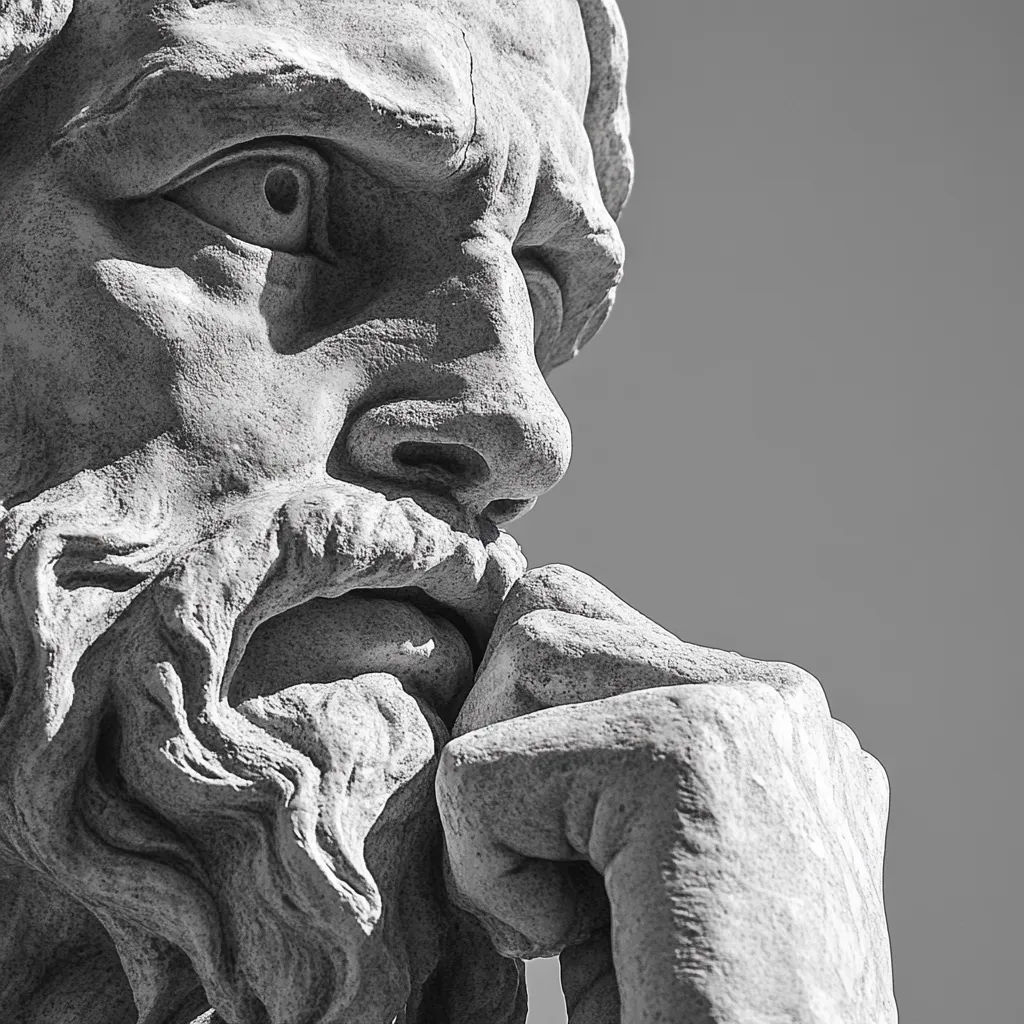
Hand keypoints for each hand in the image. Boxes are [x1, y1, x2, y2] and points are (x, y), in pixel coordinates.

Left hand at [436, 565, 895, 1022]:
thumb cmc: (686, 1007)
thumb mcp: (637, 863)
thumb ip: (597, 757)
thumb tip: (509, 671)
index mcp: (769, 720)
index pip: (591, 624)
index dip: (524, 723)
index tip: (559, 849)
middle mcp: (773, 699)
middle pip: (551, 611)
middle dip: (498, 729)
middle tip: (541, 862)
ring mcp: (747, 709)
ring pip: (522, 652)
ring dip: (493, 794)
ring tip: (560, 904)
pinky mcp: (693, 750)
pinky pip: (484, 766)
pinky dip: (488, 867)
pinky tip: (571, 941)